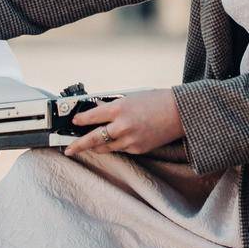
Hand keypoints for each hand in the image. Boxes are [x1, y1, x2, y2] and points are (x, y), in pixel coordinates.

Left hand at [64, 89, 184, 157]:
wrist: (179, 112)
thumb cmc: (157, 101)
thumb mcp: (132, 98)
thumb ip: (114, 106)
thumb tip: (99, 110)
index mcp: (119, 108)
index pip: (92, 117)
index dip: (80, 120)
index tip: (74, 121)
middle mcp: (122, 125)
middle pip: (93, 139)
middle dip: (78, 145)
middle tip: (69, 148)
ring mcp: (130, 139)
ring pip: (105, 148)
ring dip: (95, 147)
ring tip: (87, 147)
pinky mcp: (137, 149)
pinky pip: (121, 149)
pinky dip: (115, 146)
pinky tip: (114, 142)